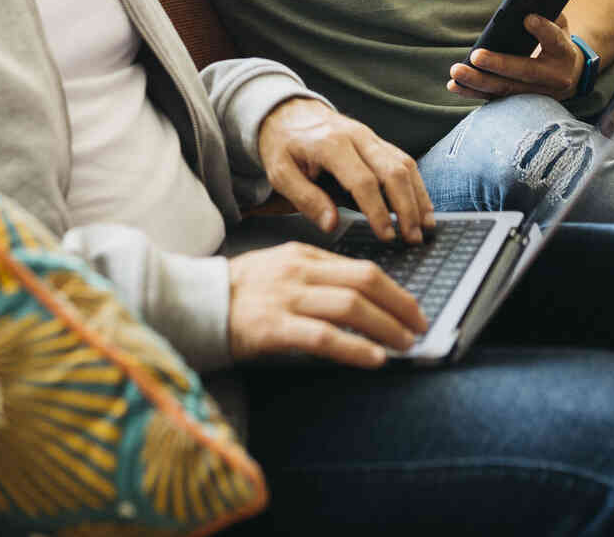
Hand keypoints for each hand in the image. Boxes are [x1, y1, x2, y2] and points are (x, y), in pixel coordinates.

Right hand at [226, 242, 429, 366]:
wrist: (193, 304)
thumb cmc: (239, 293)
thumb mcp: (280, 271)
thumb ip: (316, 278)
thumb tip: (362, 299)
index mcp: (302, 256)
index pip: (362, 268)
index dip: (395, 291)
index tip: (413, 310)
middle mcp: (298, 272)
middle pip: (364, 281)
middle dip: (400, 306)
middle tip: (420, 327)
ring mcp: (286, 298)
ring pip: (350, 306)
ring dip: (386, 327)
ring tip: (406, 344)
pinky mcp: (273, 327)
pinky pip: (323, 336)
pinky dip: (355, 347)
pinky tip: (374, 358)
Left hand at [256, 98, 433, 242]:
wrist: (286, 111)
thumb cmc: (283, 144)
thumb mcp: (281, 173)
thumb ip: (305, 198)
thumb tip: (332, 224)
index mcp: (331, 144)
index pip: (363, 181)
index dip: (378, 211)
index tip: (387, 235)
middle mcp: (357, 137)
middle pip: (393, 171)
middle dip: (407, 207)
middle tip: (412, 238)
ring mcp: (370, 136)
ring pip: (405, 164)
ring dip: (418, 197)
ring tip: (425, 227)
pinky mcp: (377, 141)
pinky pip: (404, 160)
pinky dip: (417, 185)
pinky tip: (422, 206)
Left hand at [448, 14, 581, 100]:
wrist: (569, 76)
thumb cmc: (555, 42)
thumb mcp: (558, 25)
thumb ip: (546, 13)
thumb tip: (522, 4)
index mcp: (564, 53)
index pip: (555, 40)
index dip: (543, 30)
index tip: (527, 18)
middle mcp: (554, 78)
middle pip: (525, 72)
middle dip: (499, 64)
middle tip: (476, 55)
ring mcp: (537, 94)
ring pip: (506, 89)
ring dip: (478, 81)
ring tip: (456, 71)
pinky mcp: (520, 103)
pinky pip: (495, 98)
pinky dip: (473, 92)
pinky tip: (454, 85)